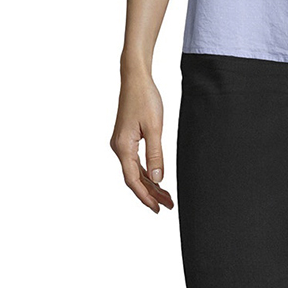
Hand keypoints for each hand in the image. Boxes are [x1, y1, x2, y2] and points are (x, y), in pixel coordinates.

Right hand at [111, 64, 174, 213]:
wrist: (135, 79)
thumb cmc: (145, 99)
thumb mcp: (154, 128)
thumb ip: (155, 155)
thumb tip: (157, 179)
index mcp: (123, 147)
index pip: (133, 180)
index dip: (145, 197)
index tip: (157, 208)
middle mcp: (118, 147)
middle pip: (133, 178)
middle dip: (150, 193)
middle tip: (168, 205)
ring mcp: (121, 144)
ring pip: (134, 171)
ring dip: (149, 184)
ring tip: (166, 196)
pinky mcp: (125, 139)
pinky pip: (134, 162)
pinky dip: (145, 172)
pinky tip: (156, 179)